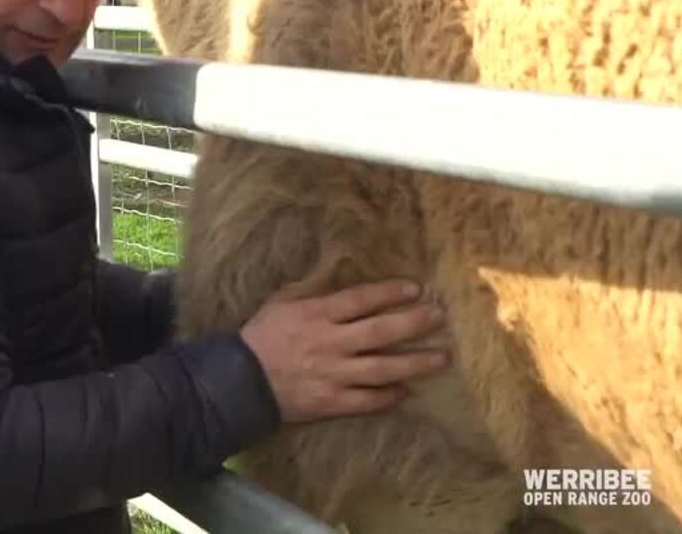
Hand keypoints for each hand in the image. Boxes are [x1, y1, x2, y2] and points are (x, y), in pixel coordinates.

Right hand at [239, 278, 448, 423]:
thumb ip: (309, 291)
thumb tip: (336, 279)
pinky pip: (368, 401)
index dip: (390, 293)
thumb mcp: (280, 302)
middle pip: (381, 331)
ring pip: (383, 369)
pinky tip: (407, 392)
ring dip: (415, 363)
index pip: (361, 299)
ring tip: (441, 358)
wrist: (240, 381)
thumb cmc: (261, 336)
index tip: (415, 289)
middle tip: (439, 316)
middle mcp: (331, 343)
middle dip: (414, 323)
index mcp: (317, 314)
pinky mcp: (332, 402)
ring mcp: (334, 374)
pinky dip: (389, 397)